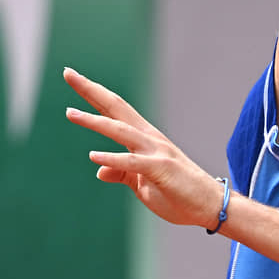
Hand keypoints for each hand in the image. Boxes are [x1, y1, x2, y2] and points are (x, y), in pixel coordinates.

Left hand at [63, 67, 222, 229]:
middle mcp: (150, 139)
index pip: (114, 110)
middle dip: (91, 90)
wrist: (210, 205)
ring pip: (122, 131)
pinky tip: (94, 156)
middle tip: (68, 72)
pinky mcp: (161, 169)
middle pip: (116, 109)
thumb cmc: (179, 193)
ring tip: (71, 113)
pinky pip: (133, 163)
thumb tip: (99, 170)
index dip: (92, 93)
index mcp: (144, 139)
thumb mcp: (142, 183)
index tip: (72, 76)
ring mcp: (156, 152)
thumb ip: (121, 172)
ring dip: (96, 121)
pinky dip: (114, 158)